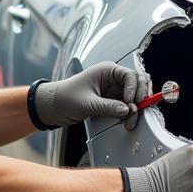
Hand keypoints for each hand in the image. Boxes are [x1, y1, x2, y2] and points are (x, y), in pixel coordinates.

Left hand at [34, 61, 150, 127]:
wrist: (52, 107)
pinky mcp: (111, 101)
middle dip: (139, 98)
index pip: (130, 75)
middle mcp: (112, 78)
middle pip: (136, 85)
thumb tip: (127, 110)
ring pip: (133, 97)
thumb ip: (108, 107)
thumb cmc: (64, 97)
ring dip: (135, 109)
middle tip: (137, 111)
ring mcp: (113, 90)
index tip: (130, 102)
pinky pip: (126, 106)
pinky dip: (129, 114)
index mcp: (106, 70)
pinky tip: (127, 120)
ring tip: (131, 121)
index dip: (134, 89)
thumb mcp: (87, 103)